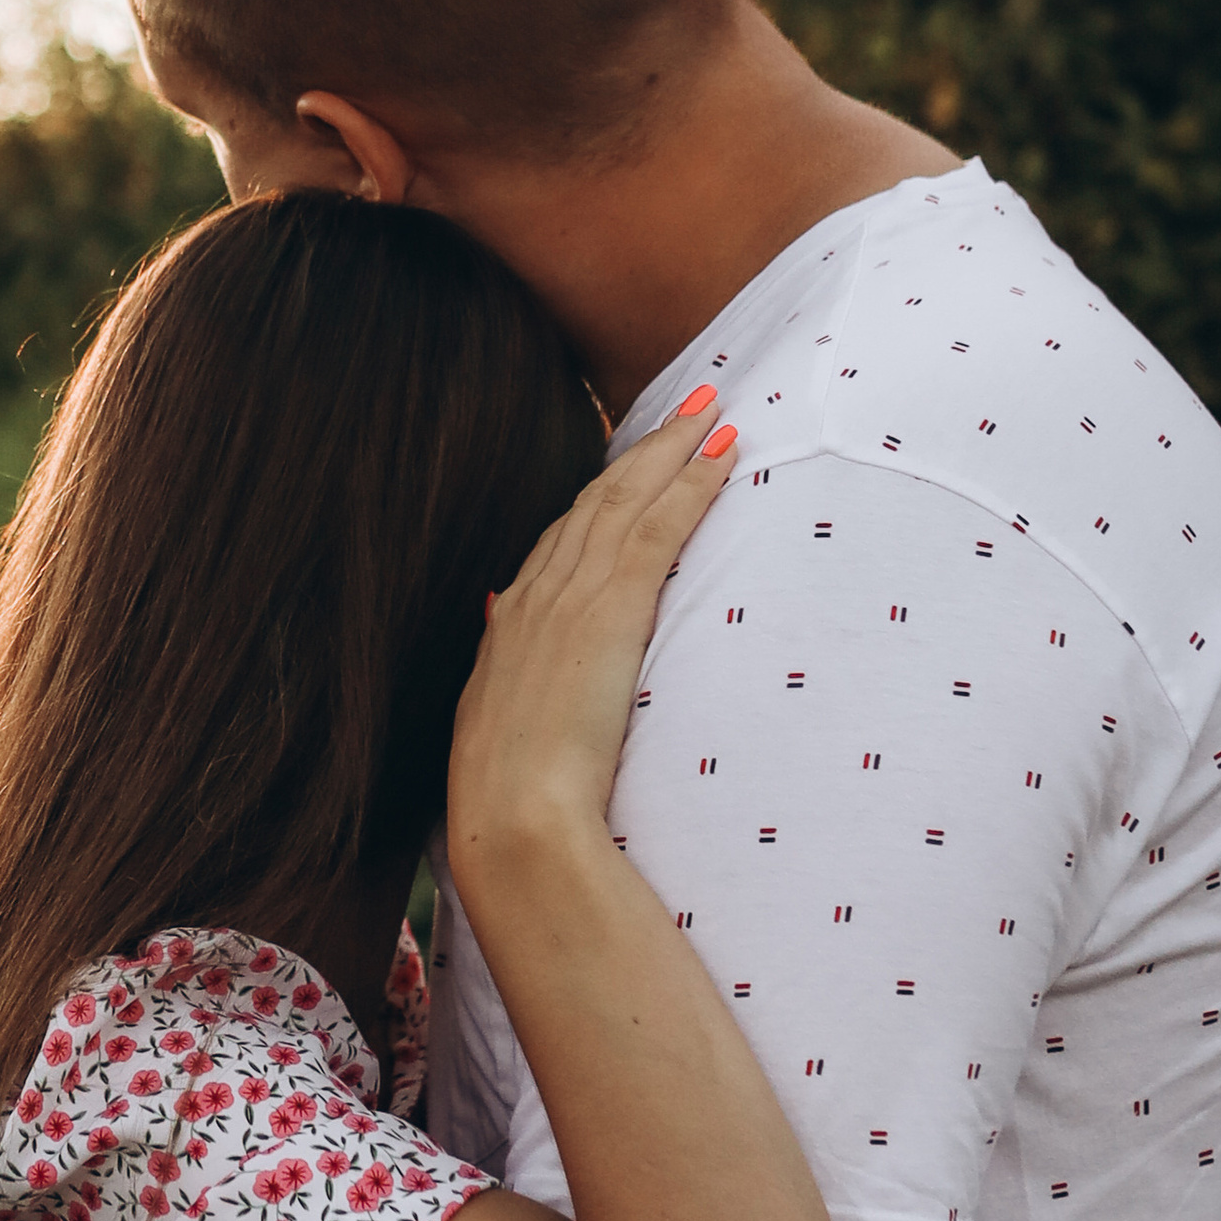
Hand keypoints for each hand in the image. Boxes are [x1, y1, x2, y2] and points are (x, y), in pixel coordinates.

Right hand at [448, 395, 736, 883]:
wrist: (513, 815)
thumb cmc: (508, 795)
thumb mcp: (497, 723)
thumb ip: (508, 674)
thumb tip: (499, 626)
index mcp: (509, 622)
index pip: (563, 535)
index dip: (604, 491)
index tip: (634, 461)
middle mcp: (535, 593)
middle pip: (597, 500)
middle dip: (644, 449)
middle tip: (690, 405)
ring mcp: (570, 596)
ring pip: (627, 498)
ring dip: (673, 447)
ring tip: (714, 409)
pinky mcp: (609, 608)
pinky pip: (656, 528)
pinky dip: (690, 485)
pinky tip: (722, 456)